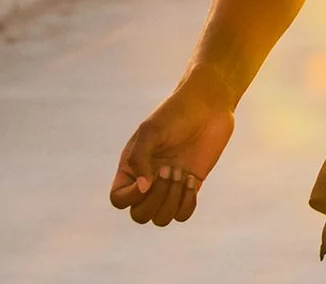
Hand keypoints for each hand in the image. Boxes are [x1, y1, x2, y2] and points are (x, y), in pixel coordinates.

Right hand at [110, 79, 235, 226]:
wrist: (207, 105)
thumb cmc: (175, 114)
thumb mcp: (150, 131)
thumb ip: (139, 159)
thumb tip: (142, 189)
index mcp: (131, 168)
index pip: (118, 199)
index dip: (130, 197)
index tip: (150, 175)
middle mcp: (148, 181)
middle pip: (140, 215)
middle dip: (156, 198)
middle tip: (169, 169)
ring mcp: (169, 186)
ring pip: (161, 218)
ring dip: (172, 201)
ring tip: (181, 173)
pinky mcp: (191, 186)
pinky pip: (183, 213)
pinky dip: (187, 204)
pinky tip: (191, 180)